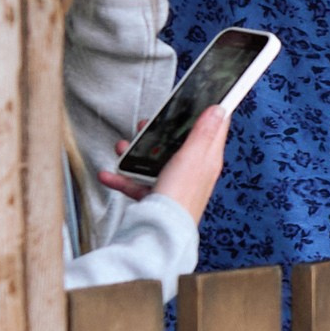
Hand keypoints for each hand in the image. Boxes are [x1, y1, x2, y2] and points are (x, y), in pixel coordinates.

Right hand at [97, 105, 227, 223]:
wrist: (161, 232)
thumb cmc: (180, 196)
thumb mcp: (193, 158)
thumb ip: (203, 133)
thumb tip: (220, 109)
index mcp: (207, 160)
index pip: (214, 130)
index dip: (208, 112)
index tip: (200, 98)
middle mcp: (193, 171)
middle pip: (178, 144)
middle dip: (159, 132)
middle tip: (146, 124)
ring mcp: (174, 184)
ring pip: (155, 161)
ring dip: (136, 152)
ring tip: (123, 146)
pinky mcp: (157, 196)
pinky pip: (138, 183)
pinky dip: (122, 178)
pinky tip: (109, 174)